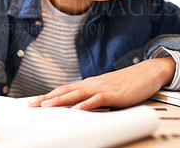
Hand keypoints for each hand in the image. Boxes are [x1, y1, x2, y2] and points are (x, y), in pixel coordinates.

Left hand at [28, 57, 174, 109]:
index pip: (65, 89)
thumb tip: (80, 105)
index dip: (49, 95)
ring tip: (46, 106)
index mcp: (90, 84)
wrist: (148, 72)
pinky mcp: (115, 94)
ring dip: (60, 100)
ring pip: (77, 94)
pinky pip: (98, 99)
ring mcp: (103, 88)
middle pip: (66, 90)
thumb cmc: (128, 82)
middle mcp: (93, 84)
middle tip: (31, 104)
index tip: (35, 101)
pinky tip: (77, 109)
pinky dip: (86, 104)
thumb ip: (94, 97)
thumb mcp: (107, 90)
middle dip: (47, 98)